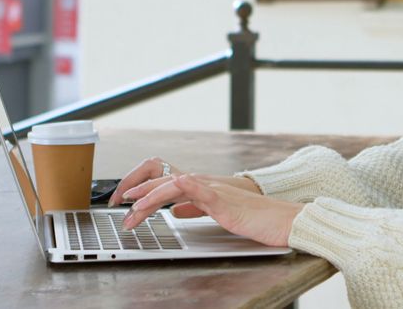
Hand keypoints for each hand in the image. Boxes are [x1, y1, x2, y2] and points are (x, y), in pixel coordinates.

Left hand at [122, 174, 302, 247]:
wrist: (282, 221)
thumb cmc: (256, 220)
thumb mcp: (220, 214)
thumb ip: (197, 208)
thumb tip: (177, 209)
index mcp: (204, 189)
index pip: (169, 185)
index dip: (146, 191)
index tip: (127, 202)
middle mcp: (206, 185)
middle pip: (166, 182)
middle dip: (140, 193)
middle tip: (120, 205)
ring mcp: (214, 191)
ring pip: (175, 185)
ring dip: (151, 195)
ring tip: (133, 207)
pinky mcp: (223, 201)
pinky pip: (197, 189)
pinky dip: (180, 188)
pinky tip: (170, 189)